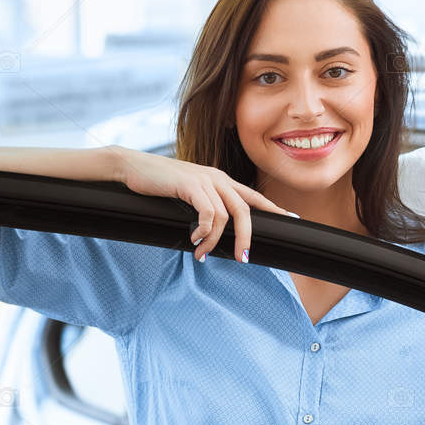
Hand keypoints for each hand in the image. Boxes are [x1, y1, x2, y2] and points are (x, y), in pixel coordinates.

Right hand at [109, 147, 294, 263]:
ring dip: (214, 241)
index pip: (253, 196)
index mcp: (220, 179)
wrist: (132, 166)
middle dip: (247, 238)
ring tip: (202, 253)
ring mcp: (205, 179)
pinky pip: (208, 214)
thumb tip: (213, 229)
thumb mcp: (189, 193)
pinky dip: (203, 231)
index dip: (273, 208)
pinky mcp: (190, 184)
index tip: (293, 219)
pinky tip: (193, 239)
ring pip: (225, 216)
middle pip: (245, 210)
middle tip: (243, 259)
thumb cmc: (159, 183)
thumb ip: (205, 204)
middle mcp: (218, 177)